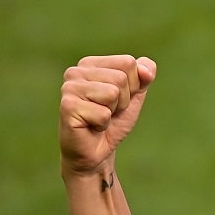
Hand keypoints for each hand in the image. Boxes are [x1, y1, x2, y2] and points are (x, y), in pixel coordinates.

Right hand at [59, 55, 155, 181]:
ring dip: (112, 112)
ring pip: (112, 93)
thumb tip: (146, 69)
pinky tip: (91, 126)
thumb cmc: (114, 121)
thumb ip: (144, 77)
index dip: (132, 86)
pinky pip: (103, 113)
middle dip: (123, 101)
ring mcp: (69, 88)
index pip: (128, 63)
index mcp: (90, 64)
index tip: (118, 100)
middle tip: (108, 112)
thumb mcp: (134, 96)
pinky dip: (103, 124)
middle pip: (121, 78)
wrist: (97, 151)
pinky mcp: (68, 107)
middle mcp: (75, 72)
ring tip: (99, 118)